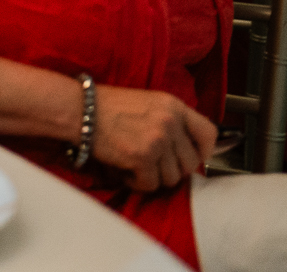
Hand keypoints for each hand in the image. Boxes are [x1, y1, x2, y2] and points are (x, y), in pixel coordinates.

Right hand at [91, 85, 216, 190]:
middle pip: (189, 163)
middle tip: (153, 165)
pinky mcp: (141, 157)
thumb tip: (186, 149)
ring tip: (136, 166)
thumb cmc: (106, 105)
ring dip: (154, 177)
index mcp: (173, 105)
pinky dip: (138, 183)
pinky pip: (151, 184)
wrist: (78, 108)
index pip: (208, 133)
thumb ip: (171, 121)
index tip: (192, 157)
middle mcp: (169, 122)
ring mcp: (157, 140)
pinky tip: (126, 172)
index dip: (203, 151)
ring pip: (171, 178)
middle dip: (172, 169)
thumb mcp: (147, 102)